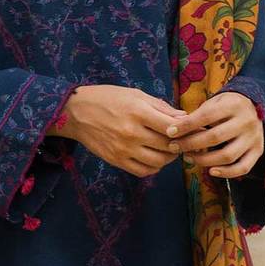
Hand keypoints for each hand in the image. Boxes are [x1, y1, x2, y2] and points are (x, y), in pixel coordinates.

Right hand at [63, 85, 190, 177]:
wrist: (76, 112)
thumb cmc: (107, 98)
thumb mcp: (135, 94)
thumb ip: (160, 107)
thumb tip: (183, 117)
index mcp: (138, 112)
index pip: (172, 127)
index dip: (185, 129)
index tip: (188, 128)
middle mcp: (132, 133)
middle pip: (168, 146)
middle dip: (179, 144)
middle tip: (182, 140)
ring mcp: (123, 149)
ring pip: (158, 162)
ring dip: (169, 158)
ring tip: (169, 150)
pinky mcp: (116, 160)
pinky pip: (143, 171)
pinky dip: (154, 167)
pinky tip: (154, 158)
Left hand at [163, 90, 263, 177]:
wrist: (254, 108)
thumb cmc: (226, 107)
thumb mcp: (214, 103)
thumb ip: (198, 115)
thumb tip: (173, 130)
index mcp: (234, 105)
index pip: (207, 116)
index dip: (186, 126)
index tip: (170, 132)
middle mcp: (246, 121)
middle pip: (215, 138)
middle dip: (190, 144)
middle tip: (174, 147)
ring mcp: (254, 138)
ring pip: (227, 156)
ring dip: (204, 160)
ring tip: (188, 158)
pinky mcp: (258, 151)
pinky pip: (243, 168)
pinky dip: (226, 173)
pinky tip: (211, 171)